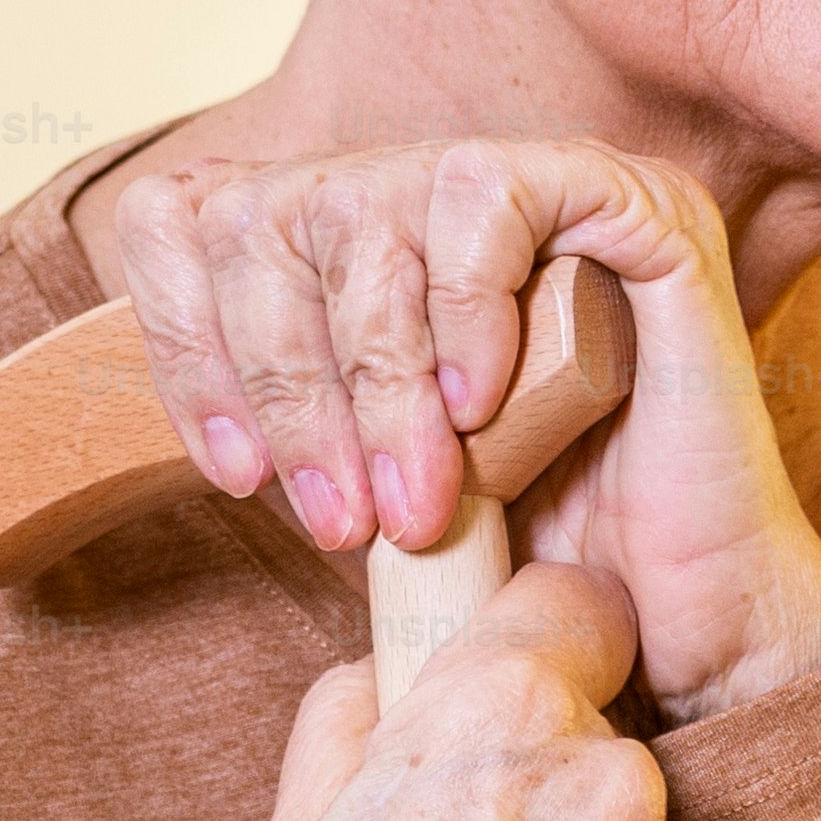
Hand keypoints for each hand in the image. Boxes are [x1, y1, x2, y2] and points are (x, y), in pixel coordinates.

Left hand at [110, 134, 820, 724]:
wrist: (681, 632)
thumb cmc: (530, 566)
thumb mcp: (354, 480)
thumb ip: (271, 407)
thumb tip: (138, 390)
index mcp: (363, 247)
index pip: (195, 213)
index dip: (187, 338)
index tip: (241, 472)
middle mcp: (441, 197)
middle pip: (272, 212)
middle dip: (289, 383)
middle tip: (340, 520)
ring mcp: (543, 188)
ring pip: (370, 205)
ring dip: (376, 379)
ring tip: (421, 502)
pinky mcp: (635, 202)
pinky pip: (487, 192)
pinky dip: (463, 309)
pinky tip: (481, 409)